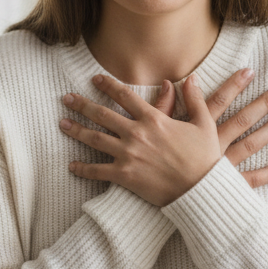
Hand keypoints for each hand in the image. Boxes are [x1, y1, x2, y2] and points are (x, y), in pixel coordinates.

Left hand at [59, 69, 267, 205]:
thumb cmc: (205, 159)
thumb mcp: (204, 125)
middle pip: (102, 114)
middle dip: (82, 104)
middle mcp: (136, 134)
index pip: (125, 96)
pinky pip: (98, 171)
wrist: (202, 190)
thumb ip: (194, 100)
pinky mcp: (124, 175)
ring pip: (95, 138)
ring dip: (76, 130)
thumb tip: (191, 78)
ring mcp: (128, 154)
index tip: (94, 79)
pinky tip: (71, 166)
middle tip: (67, 98)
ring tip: (62, 123)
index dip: (108, 85)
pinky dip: (83, 169)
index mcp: (154, 119)